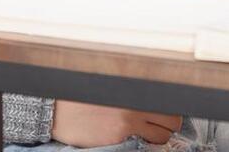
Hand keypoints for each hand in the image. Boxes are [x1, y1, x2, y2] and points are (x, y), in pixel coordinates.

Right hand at [49, 98, 182, 147]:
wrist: (55, 110)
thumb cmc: (82, 95)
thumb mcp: (110, 82)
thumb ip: (132, 86)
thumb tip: (152, 92)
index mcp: (134, 85)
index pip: (169, 98)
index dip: (169, 107)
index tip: (165, 111)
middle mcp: (135, 101)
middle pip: (173, 119)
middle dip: (169, 124)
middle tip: (159, 125)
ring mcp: (128, 121)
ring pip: (162, 137)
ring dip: (158, 136)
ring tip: (146, 133)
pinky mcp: (118, 137)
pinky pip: (143, 145)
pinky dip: (141, 143)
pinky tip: (129, 137)